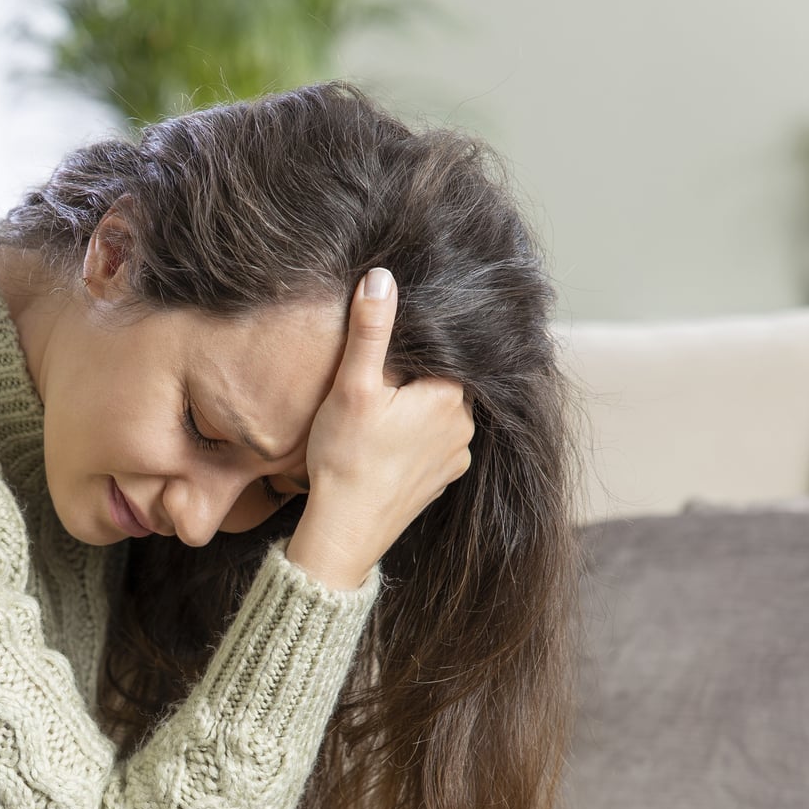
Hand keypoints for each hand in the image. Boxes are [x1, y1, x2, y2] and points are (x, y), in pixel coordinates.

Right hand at [286, 267, 475, 590]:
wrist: (344, 531)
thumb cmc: (345, 458)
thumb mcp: (352, 387)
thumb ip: (370, 330)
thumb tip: (382, 277)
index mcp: (450, 394)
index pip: (436, 352)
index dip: (404, 352)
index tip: (379, 362)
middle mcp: (464, 425)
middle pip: (437, 383)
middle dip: (408, 381)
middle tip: (371, 389)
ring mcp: (455, 457)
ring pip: (436, 415)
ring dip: (412, 411)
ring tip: (375, 418)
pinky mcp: (440, 481)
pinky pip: (432, 446)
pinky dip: (412, 442)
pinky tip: (384, 446)